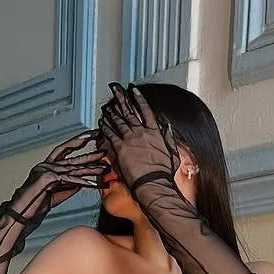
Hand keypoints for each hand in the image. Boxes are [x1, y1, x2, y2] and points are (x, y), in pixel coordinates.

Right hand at [16, 129, 108, 213]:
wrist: (19, 214)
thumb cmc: (34, 206)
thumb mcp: (56, 194)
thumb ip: (69, 186)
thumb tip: (82, 181)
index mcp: (47, 166)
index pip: (65, 149)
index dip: (78, 141)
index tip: (91, 136)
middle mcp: (46, 165)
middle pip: (72, 157)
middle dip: (89, 152)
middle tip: (104, 146)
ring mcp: (46, 170)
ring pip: (73, 168)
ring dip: (91, 167)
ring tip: (105, 166)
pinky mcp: (47, 179)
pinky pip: (69, 180)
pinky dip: (83, 182)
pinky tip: (94, 183)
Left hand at [96, 82, 179, 197]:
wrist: (154, 183)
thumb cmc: (163, 174)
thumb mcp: (172, 153)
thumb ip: (169, 138)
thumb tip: (168, 127)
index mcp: (155, 133)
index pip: (146, 111)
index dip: (139, 99)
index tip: (134, 92)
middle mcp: (141, 133)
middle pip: (129, 111)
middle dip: (121, 98)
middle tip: (115, 89)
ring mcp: (129, 139)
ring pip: (118, 121)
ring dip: (111, 112)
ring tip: (106, 106)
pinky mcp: (119, 148)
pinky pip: (110, 134)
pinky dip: (105, 127)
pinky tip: (101, 122)